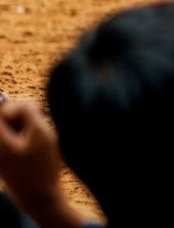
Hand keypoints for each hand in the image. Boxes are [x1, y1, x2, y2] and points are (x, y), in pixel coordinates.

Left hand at [0, 100, 65, 216]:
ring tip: (35, 142)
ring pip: (9, 129)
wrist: (38, 196)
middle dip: (20, 119)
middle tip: (36, 130)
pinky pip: (11, 140)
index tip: (31, 119)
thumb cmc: (42, 166)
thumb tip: (14, 105)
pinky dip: (23, 140)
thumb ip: (27, 113)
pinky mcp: (3, 161)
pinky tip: (33, 151)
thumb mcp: (41, 134)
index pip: (1, 109)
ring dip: (24, 129)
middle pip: (3, 120)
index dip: (16, 108)